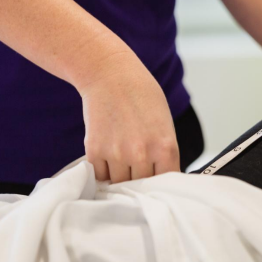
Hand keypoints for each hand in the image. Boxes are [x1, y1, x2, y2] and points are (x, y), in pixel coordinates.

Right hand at [78, 52, 179, 182]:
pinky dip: (103, 170)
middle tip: (136, 166)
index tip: (157, 179)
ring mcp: (117, 154)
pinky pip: (100, 175)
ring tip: (121, 156)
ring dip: (120, 176)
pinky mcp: (95, 151)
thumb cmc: (141, 95)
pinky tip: (108, 154)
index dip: (162, 182)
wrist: (110, 75)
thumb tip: (161, 176)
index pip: (167, 181)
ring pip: (119, 183)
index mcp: (165, 147)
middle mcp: (142, 154)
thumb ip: (163, 151)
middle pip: (142, 186)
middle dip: (140, 179)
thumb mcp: (164, 123)